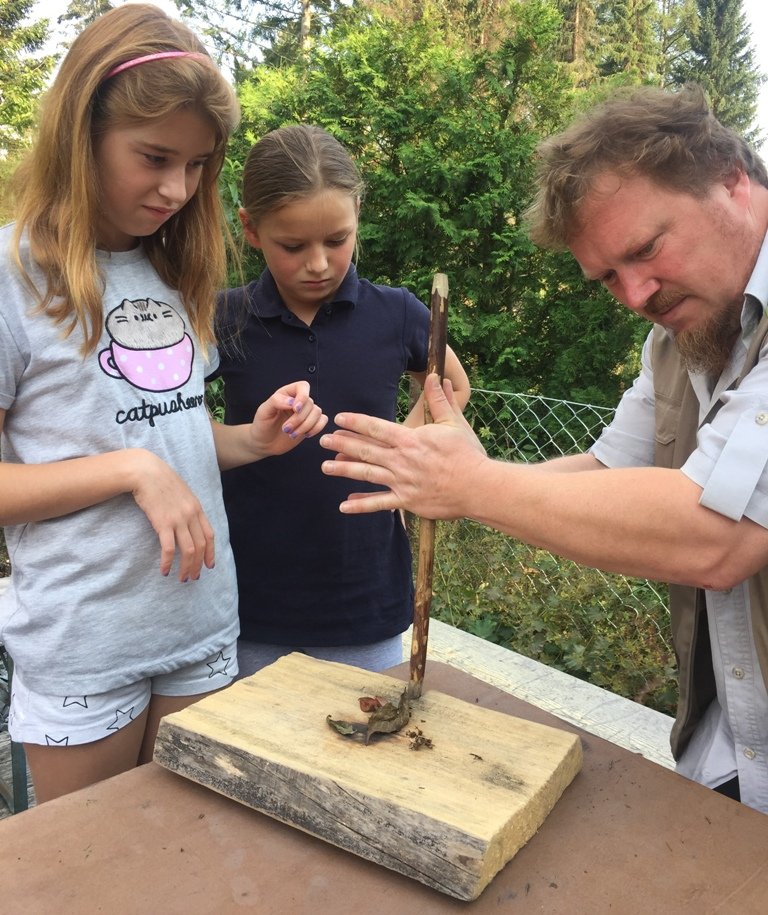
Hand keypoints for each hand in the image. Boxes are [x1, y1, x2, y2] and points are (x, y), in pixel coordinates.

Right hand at [129, 450, 214, 580]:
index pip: (209, 535)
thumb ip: (187, 507)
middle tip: (193, 577)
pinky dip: (168, 562)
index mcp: (197, 508)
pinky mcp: (163, 523)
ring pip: (189, 550)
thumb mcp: (181, 493)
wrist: (145, 471)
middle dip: (198, 565)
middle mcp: (191, 515)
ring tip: (182, 578)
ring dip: (186, 567)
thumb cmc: (160, 481)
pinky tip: (165, 571)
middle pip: (201, 546)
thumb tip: (188, 522)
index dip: (211, 552)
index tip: (209, 565)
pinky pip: (169, 548)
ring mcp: (178, 519)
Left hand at [250, 380, 327, 457]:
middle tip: (285, 429)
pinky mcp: (311, 424)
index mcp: (287, 394)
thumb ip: (276, 401)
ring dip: (305, 426)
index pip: (303, 386)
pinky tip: (304, 435)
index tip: (295, 409)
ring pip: (317, 413)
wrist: (264, 443)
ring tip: (292, 434)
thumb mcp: (264, 411)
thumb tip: (292, 401)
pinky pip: (322, 421)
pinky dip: (315, 429)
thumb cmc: (262, 425)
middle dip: (298, 419)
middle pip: (310, 403)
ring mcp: (306, 413)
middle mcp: (298, 401)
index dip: (303, 396)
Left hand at [320, 374, 485, 517]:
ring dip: (343, 470)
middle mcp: (401, 460)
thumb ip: (440, 401)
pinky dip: (361, 505)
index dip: (355, 422)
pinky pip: (379, 504)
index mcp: (410, 439)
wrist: (478, 487)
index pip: (376, 428)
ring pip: (366, 474)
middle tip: (323, 440)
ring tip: (325, 467)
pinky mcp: (407, 501)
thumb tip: (436, 377)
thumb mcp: (454, 423)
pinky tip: (344, 505)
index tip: (339, 419)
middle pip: (365, 450)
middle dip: (341, 444)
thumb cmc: (468, 454)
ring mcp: (401, 482)